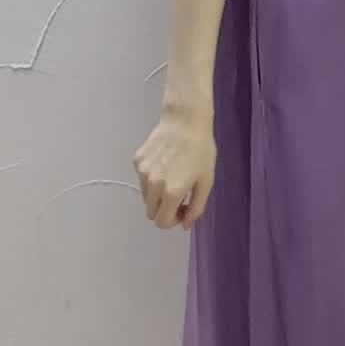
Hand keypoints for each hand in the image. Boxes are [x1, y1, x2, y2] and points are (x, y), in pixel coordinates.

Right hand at [133, 106, 215, 230]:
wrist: (185, 121)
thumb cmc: (201, 150)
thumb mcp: (206, 181)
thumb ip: (196, 208)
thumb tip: (184, 225)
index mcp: (171, 192)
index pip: (162, 222)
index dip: (172, 221)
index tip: (182, 210)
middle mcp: (153, 185)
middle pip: (151, 213)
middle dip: (164, 211)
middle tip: (179, 197)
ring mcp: (143, 172)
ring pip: (146, 197)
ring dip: (158, 196)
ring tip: (173, 178)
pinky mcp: (137, 161)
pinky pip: (143, 180)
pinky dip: (152, 179)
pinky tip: (165, 164)